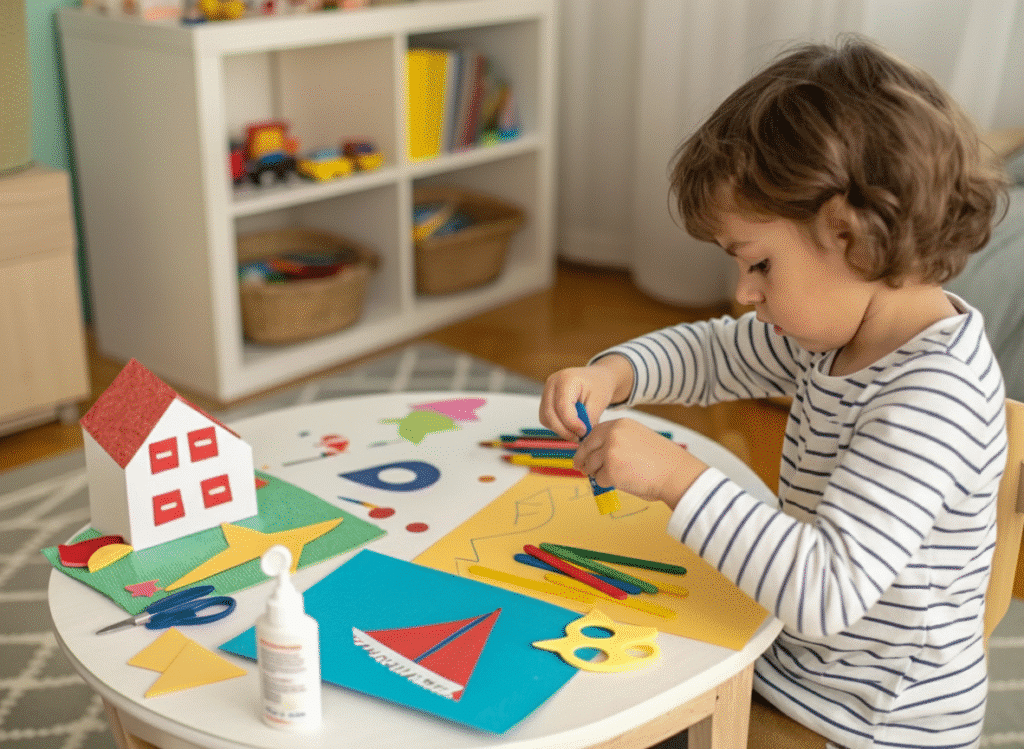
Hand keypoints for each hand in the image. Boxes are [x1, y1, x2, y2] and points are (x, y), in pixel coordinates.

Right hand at [539, 356, 633, 439]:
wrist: (596, 379)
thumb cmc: (599, 388)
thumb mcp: (599, 402)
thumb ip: (589, 418)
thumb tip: (580, 435)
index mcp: (566, 379)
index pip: (562, 405)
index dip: (571, 423)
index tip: (584, 432)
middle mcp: (552, 384)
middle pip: (550, 414)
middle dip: (565, 430)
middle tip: (580, 437)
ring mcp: (546, 392)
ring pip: (546, 418)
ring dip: (560, 429)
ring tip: (577, 432)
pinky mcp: (545, 401)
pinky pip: (546, 419)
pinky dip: (557, 426)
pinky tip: (570, 426)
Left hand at [574, 417, 708, 508]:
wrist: (676, 473)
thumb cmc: (662, 460)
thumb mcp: (638, 438)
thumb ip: (617, 440)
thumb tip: (597, 452)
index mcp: (620, 424)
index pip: (593, 433)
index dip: (587, 446)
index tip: (583, 454)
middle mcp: (612, 435)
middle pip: (586, 449)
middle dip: (583, 461)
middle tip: (582, 469)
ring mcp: (610, 452)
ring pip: (591, 466)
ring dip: (598, 474)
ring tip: (617, 476)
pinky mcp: (610, 470)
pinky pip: (600, 480)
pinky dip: (608, 484)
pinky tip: (624, 482)